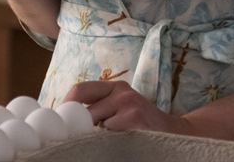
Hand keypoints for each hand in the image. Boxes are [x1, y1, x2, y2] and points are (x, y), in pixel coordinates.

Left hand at [64, 81, 192, 133]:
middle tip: (74, 140)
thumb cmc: (141, 125)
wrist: (174, 134)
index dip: (65, 108)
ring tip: (106, 143)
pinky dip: (107, 145)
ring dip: (94, 139)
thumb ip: (99, 108)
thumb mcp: (122, 108)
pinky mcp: (134, 121)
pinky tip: (118, 145)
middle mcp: (122, 92)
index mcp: (116, 87)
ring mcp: (129, 106)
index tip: (59, 126)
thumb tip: (62, 120)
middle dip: (77, 129)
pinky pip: (106, 136)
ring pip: (93, 127)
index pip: (79, 91)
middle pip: (82, 112)